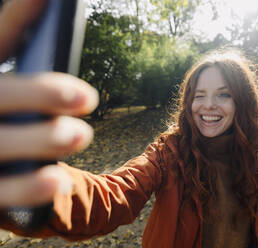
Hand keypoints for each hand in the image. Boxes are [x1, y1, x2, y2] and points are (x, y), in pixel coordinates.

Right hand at [0, 0, 98, 206]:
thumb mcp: (1, 76)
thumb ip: (13, 36)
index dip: (25, 44)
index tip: (65, 40)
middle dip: (38, 94)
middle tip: (86, 96)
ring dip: (39, 141)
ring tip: (80, 134)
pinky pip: (0, 195)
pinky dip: (27, 189)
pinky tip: (58, 181)